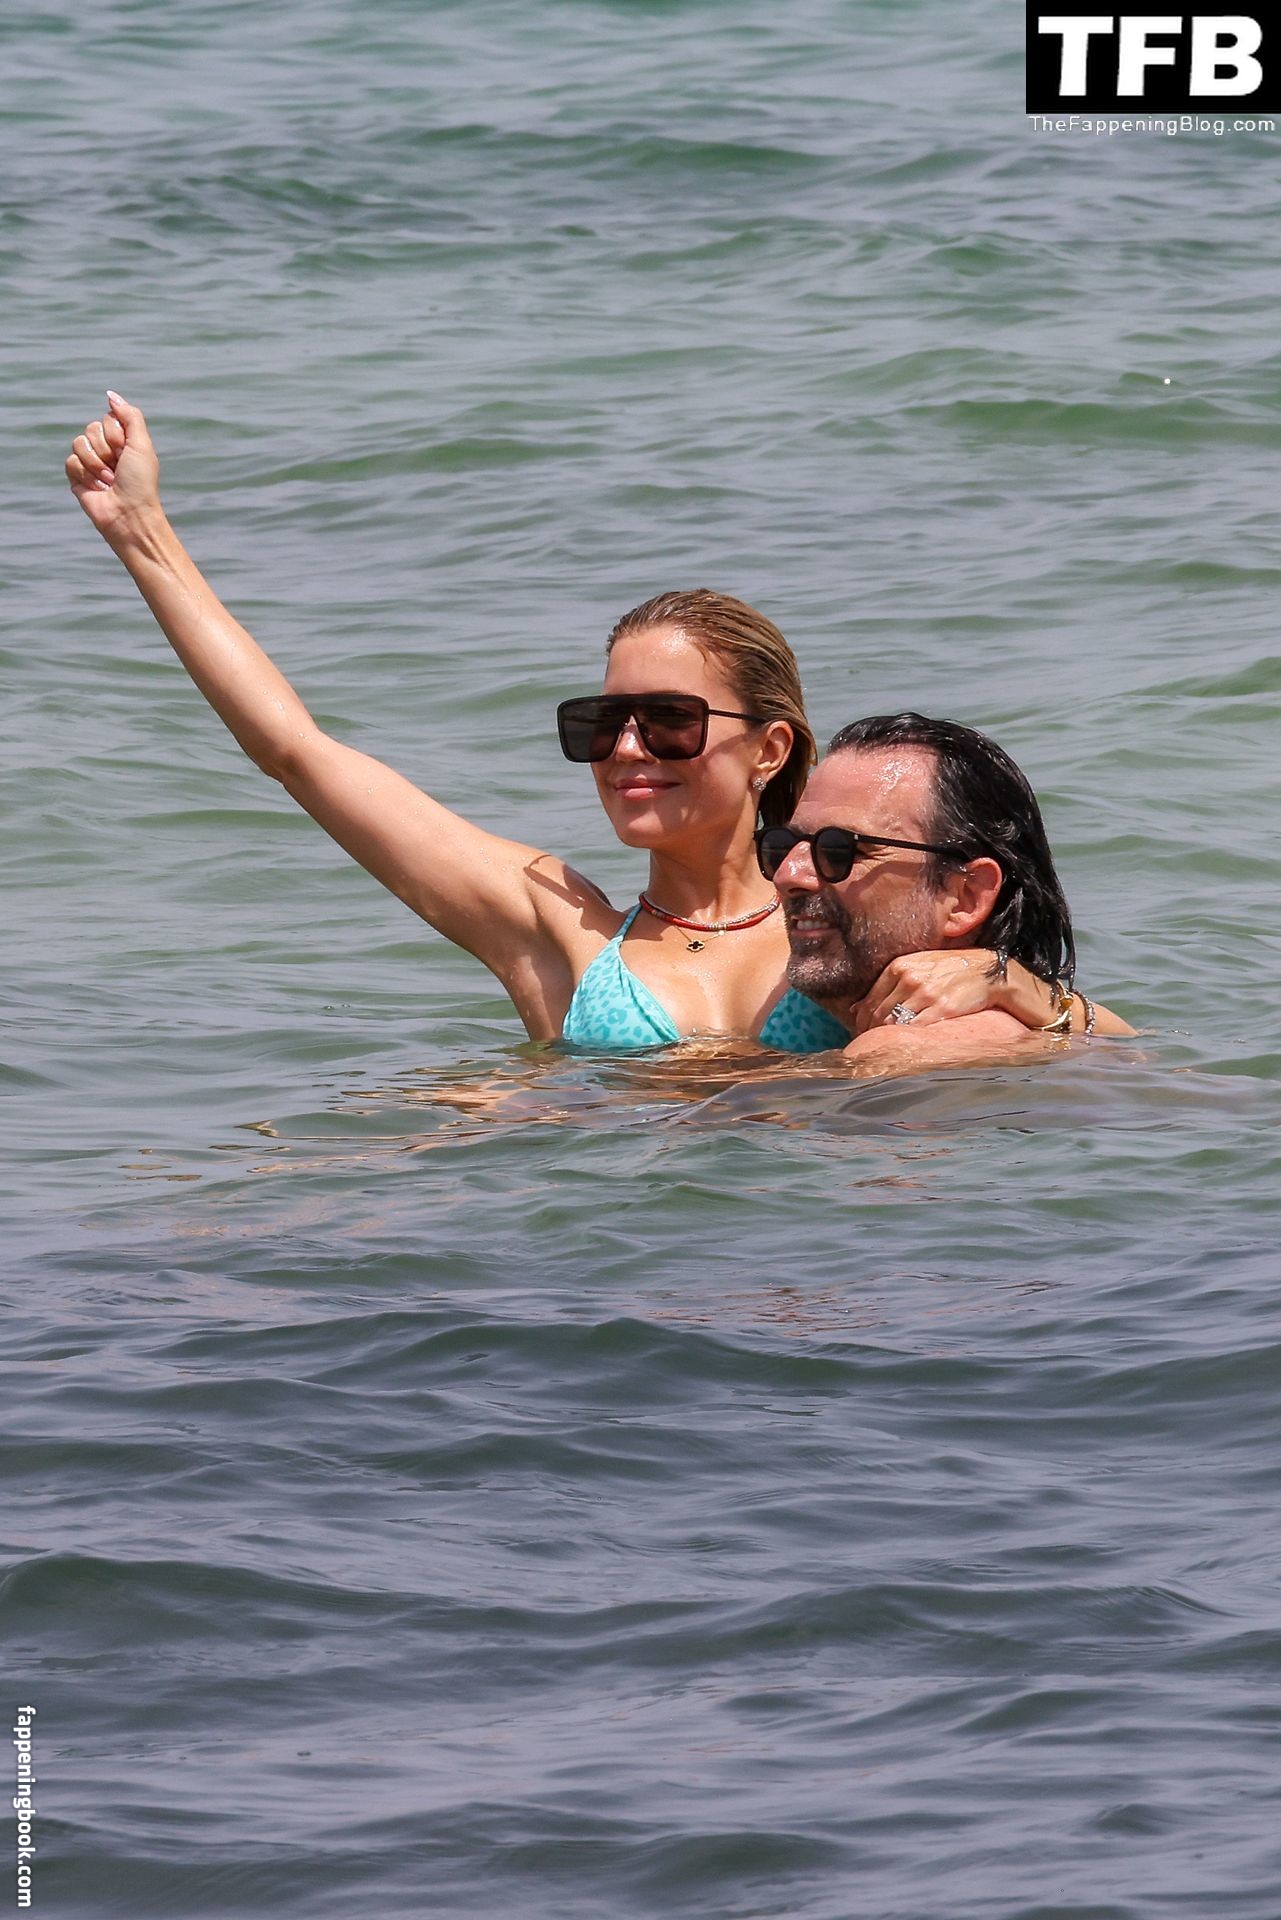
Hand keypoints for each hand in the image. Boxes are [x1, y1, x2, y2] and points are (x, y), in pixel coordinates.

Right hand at [66, 392, 161, 545]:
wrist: (128, 514)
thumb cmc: (140, 483)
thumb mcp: (142, 444)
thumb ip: (130, 416)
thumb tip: (110, 395)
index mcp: (123, 440)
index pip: (107, 419)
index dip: (115, 435)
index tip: (125, 452)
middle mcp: (106, 449)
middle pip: (90, 428)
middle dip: (105, 450)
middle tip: (117, 469)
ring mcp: (90, 463)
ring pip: (78, 443)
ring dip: (95, 464)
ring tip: (108, 481)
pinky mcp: (77, 477)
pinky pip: (70, 461)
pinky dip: (84, 475)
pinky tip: (96, 488)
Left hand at [854, 948, 1000, 1033]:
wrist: (987, 970)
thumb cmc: (949, 968)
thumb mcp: (915, 966)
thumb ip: (886, 984)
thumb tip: (856, 1008)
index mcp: (898, 966)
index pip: (869, 1001)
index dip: (862, 1022)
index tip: (862, 1033)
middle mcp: (909, 978)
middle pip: (878, 1014)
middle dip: (870, 1034)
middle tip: (869, 1047)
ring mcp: (926, 994)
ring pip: (894, 1024)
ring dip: (886, 1040)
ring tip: (884, 1050)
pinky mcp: (942, 1008)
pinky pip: (915, 1030)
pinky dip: (906, 1040)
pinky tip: (904, 1047)